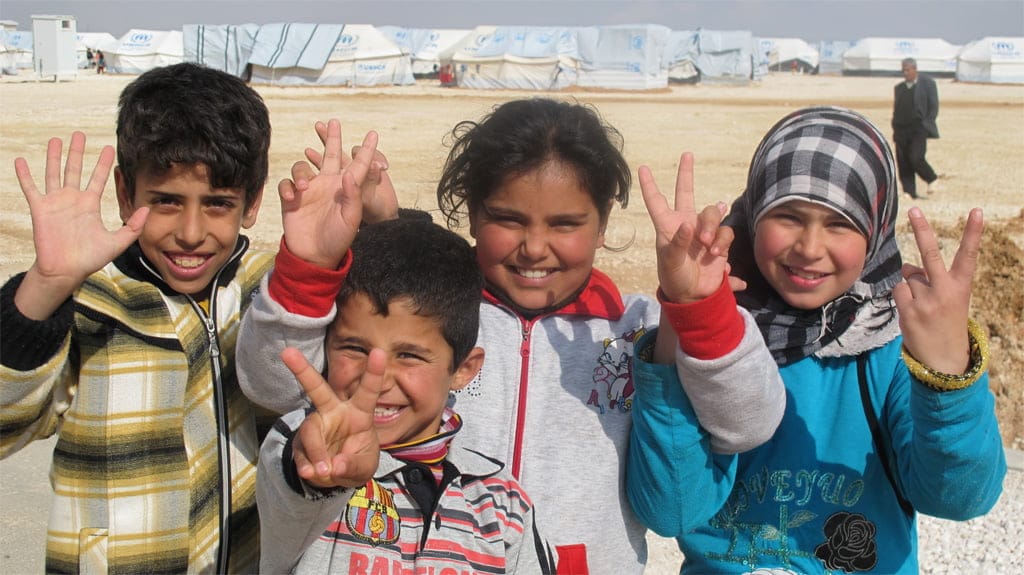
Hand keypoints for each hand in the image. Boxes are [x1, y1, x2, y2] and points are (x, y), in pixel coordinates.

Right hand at [13, 132, 148, 318]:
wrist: (65, 271)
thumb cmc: (89, 259)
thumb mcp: (117, 242)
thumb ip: (133, 227)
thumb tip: (147, 210)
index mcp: (90, 205)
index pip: (98, 178)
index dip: (103, 163)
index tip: (109, 148)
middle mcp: (73, 200)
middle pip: (75, 169)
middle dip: (78, 152)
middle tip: (80, 134)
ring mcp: (55, 202)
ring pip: (54, 173)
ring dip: (54, 156)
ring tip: (56, 140)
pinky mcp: (40, 209)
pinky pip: (30, 189)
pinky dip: (24, 175)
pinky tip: (20, 161)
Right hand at [278, 119, 382, 268]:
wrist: (314, 256)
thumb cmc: (337, 239)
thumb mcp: (350, 218)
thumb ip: (352, 195)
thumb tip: (352, 172)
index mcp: (345, 189)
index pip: (357, 165)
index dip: (365, 150)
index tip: (373, 134)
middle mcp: (328, 185)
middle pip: (329, 155)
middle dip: (331, 139)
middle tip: (333, 122)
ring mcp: (309, 191)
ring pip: (302, 167)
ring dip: (301, 172)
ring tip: (304, 187)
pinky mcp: (292, 199)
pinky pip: (286, 184)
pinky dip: (286, 187)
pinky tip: (291, 197)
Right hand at [283, 346, 383, 488]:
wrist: (338, 478)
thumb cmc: (358, 460)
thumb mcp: (364, 467)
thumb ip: (352, 465)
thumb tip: (334, 466)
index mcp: (358, 412)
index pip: (367, 390)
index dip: (373, 372)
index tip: (379, 351)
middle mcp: (334, 412)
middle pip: (317, 389)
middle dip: (302, 370)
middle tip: (287, 352)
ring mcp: (315, 426)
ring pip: (309, 431)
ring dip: (316, 452)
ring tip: (324, 471)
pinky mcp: (300, 443)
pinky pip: (301, 453)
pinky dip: (307, 466)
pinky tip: (312, 474)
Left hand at [638, 153, 739, 302]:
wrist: (693, 297)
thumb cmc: (674, 278)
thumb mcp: (671, 262)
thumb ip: (678, 243)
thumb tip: (688, 224)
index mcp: (667, 227)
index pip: (657, 201)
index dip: (650, 185)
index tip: (643, 168)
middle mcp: (685, 224)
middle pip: (686, 193)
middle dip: (686, 174)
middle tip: (687, 155)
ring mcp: (702, 231)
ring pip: (712, 212)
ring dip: (713, 228)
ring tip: (709, 249)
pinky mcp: (718, 242)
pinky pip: (726, 232)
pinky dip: (723, 243)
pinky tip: (718, 258)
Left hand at [893, 207, 980, 373]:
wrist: (945, 360)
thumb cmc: (946, 322)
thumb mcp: (949, 300)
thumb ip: (930, 280)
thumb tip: (906, 267)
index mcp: (961, 286)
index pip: (969, 255)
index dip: (973, 233)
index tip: (977, 211)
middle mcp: (945, 290)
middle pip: (930, 254)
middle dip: (922, 230)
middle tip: (914, 210)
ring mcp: (926, 301)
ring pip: (908, 277)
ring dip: (911, 286)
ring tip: (923, 306)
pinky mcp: (909, 311)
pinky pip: (897, 291)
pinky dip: (902, 297)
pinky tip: (912, 312)